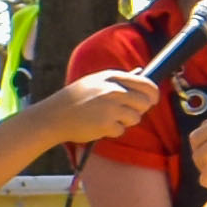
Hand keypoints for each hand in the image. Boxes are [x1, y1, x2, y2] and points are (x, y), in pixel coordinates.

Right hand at [35, 68, 159, 150]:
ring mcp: (110, 107)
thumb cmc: (75, 99)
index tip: (153, 99)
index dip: (152, 93)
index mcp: (111, 77)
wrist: (54, 116)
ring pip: (136, 118)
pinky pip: (122, 130)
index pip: (145, 83)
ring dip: (125, 121)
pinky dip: (113, 131)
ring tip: (108, 118)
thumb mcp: (95, 82)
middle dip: (140, 110)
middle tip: (127, 113)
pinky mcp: (106, 124)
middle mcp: (113, 90)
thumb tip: (140, 75)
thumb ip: (117, 80)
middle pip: (145, 102)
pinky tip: (99, 126)